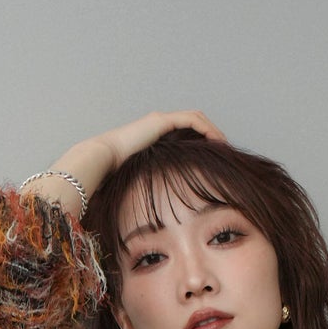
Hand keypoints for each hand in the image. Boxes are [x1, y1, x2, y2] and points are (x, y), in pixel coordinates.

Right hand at [97, 109, 228, 175]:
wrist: (103, 159)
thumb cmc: (114, 174)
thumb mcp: (139, 180)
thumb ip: (149, 184)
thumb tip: (153, 210)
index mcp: (155, 137)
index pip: (184, 133)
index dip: (201, 142)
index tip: (214, 158)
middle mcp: (159, 125)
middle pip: (193, 123)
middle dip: (211, 134)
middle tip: (225, 150)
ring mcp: (161, 121)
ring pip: (196, 119)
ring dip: (212, 130)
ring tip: (225, 145)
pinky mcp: (162, 121)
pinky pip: (191, 120)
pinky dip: (206, 128)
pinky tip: (217, 141)